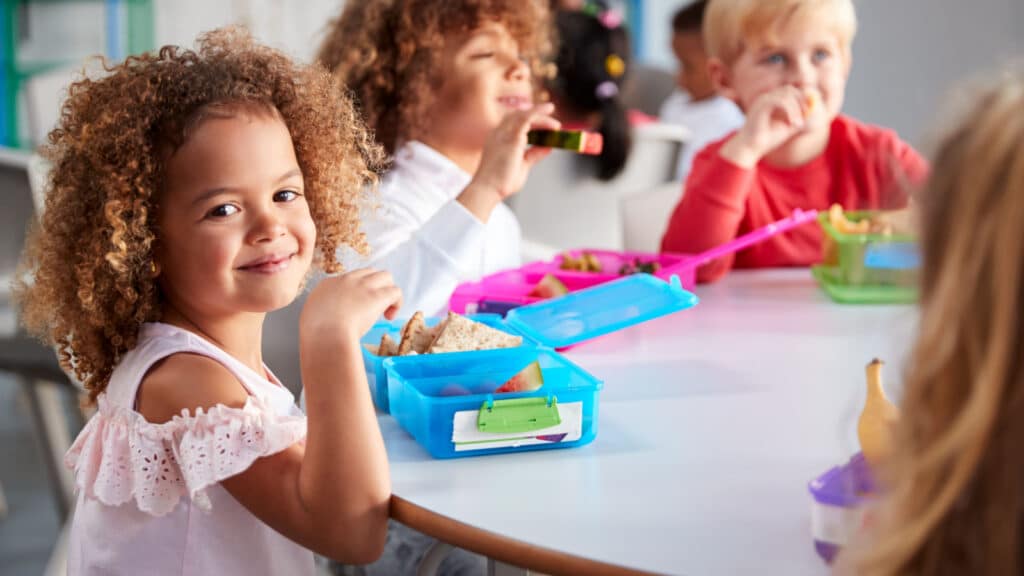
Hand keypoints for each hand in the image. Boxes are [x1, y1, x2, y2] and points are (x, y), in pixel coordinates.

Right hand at [300, 268, 401, 345]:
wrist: (325, 334)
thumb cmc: (316, 333)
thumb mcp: (311, 317)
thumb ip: (321, 313)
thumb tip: (329, 318)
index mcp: (328, 285)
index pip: (348, 280)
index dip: (356, 293)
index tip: (355, 310)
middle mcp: (347, 280)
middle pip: (368, 273)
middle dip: (374, 287)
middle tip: (371, 308)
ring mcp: (363, 286)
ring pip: (385, 276)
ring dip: (387, 291)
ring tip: (384, 311)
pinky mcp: (378, 296)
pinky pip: (396, 291)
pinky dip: (397, 303)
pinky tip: (389, 317)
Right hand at [458, 103, 559, 220]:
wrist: (488, 189)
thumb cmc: (500, 182)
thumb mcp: (523, 165)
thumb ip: (534, 154)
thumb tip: (548, 147)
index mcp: (499, 139)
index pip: (514, 123)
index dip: (530, 121)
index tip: (544, 124)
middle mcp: (499, 132)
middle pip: (519, 115)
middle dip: (536, 113)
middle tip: (552, 115)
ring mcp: (504, 133)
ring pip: (524, 115)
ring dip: (542, 115)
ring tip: (556, 124)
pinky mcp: (512, 137)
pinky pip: (528, 119)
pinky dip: (541, 119)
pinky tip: (553, 125)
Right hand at [720, 86, 813, 167]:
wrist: (750, 148)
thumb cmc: (767, 140)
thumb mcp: (788, 127)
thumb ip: (799, 117)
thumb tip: (813, 110)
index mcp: (770, 101)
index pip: (790, 91)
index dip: (802, 99)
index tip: (808, 113)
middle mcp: (766, 98)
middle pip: (790, 89)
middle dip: (801, 101)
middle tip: (806, 116)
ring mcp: (762, 100)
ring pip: (786, 94)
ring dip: (797, 108)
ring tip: (798, 124)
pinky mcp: (761, 106)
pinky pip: (781, 101)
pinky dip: (791, 111)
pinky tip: (793, 123)